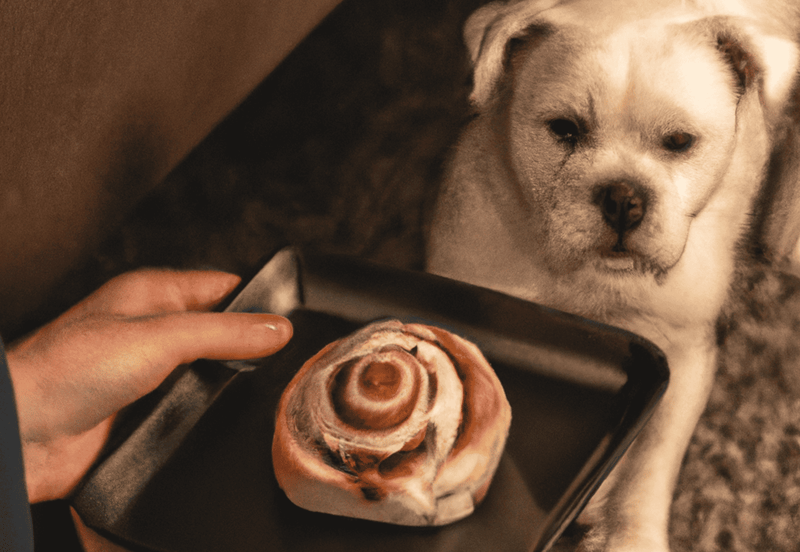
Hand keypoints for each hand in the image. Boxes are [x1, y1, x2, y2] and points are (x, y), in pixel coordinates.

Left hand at [6, 269, 292, 502]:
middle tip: (277, 358)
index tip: (288, 319)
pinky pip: (192, 408)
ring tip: (251, 388)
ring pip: (209, 373)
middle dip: (247, 345)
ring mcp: (150, 373)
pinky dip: (208, 412)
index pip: (221, 287)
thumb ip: (223, 332)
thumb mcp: (159, 337)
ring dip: (226, 383)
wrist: (23, 433)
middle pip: (220, 331)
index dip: (256, 300)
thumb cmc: (65, 369)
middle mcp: (152, 330)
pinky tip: (219, 416)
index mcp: (153, 294)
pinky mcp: (146, 411)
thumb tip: (277, 328)